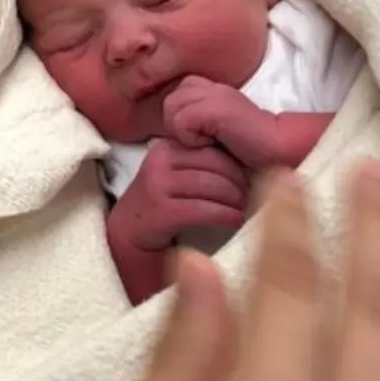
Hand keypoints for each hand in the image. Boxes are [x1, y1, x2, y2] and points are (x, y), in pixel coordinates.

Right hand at [110, 138, 249, 254]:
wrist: (129, 232)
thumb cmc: (162, 203)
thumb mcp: (176, 174)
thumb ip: (200, 164)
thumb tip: (246, 159)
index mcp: (168, 148)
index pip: (212, 148)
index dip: (236, 164)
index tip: (248, 179)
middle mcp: (160, 160)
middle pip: (215, 165)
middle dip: (239, 182)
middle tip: (250, 196)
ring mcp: (157, 185)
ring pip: (211, 186)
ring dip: (235, 200)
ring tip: (243, 209)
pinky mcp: (160, 210)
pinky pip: (202, 209)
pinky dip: (224, 215)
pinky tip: (234, 221)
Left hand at [164, 77, 278, 168]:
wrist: (280, 150)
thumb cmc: (252, 149)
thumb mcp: (221, 133)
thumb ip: (201, 124)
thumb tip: (174, 134)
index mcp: (214, 91)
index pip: (179, 93)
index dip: (181, 117)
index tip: (199, 137)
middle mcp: (213, 87)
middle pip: (171, 98)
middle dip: (177, 122)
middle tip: (199, 140)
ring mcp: (215, 95)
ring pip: (172, 105)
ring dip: (183, 129)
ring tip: (204, 142)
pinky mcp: (216, 109)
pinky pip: (182, 120)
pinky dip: (190, 137)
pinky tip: (210, 144)